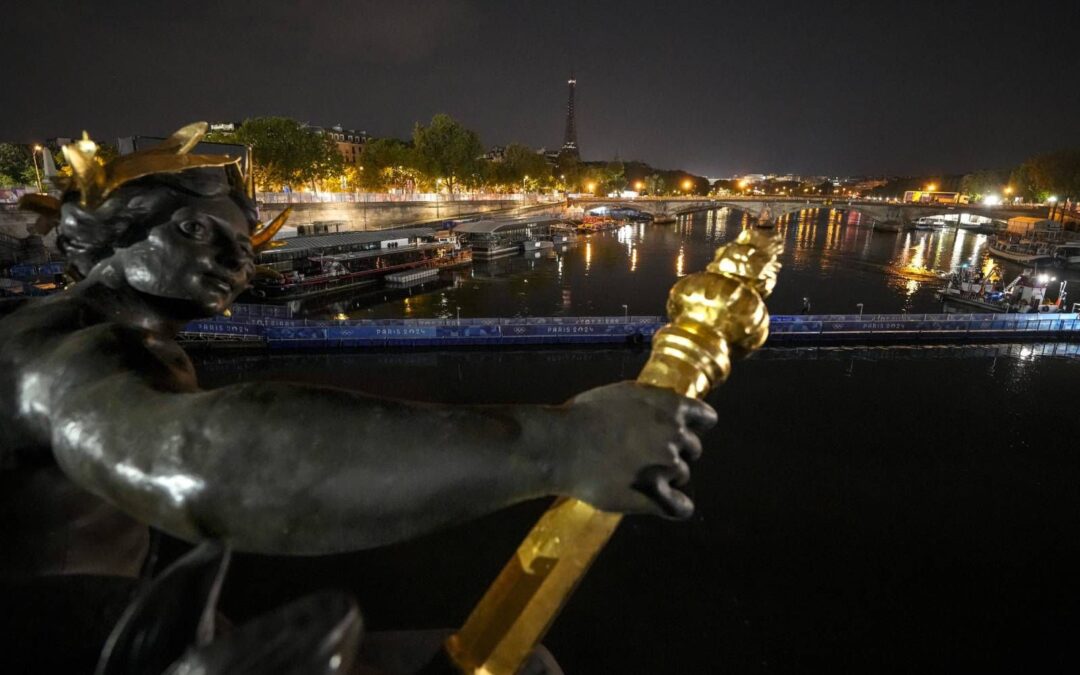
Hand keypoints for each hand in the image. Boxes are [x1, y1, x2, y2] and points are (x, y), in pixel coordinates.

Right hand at [560, 381, 716, 518]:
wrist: (561, 445)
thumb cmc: (584, 415)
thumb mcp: (623, 392)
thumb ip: (653, 399)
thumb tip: (670, 405)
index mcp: (670, 407)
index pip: (705, 418)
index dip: (695, 425)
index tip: (682, 431)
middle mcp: (675, 436)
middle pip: (693, 449)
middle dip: (674, 451)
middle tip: (646, 454)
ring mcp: (667, 467)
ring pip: (681, 476)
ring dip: (666, 476)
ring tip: (636, 475)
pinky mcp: (655, 496)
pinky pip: (679, 507)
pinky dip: (677, 507)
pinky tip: (670, 506)